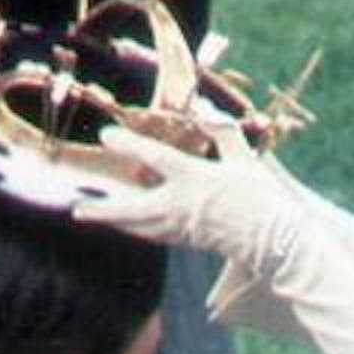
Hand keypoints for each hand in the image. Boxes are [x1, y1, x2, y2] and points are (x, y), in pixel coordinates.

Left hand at [73, 125, 294, 274]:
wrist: (276, 241)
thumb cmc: (263, 197)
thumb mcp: (244, 159)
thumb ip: (222, 134)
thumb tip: (205, 112)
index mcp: (195, 179)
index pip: (154, 158)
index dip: (129, 145)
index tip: (107, 137)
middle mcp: (182, 206)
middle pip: (132, 209)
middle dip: (103, 210)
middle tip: (77, 210)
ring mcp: (183, 227)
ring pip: (139, 225)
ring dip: (114, 220)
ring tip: (90, 214)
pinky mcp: (189, 241)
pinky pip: (154, 234)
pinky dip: (136, 227)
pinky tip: (126, 224)